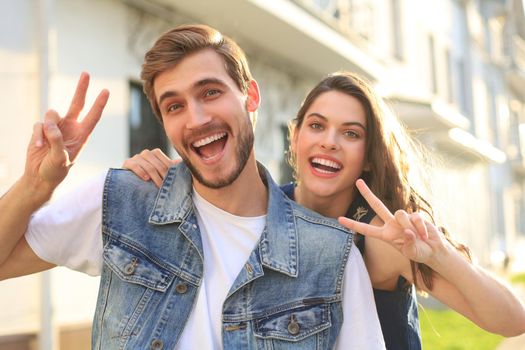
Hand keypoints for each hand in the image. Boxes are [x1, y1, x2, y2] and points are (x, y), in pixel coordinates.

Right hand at [25, 72, 108, 190]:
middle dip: (81, 88)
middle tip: (86, 73)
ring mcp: (56, 127)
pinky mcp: (42, 129)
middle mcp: (70, 128)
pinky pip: (39, 124)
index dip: (99, 104)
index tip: (106, 91)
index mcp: (82, 135)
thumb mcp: (61, 159)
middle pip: (76, 103)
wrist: (40, 176)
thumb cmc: (56, 171)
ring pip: (52, 114)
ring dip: (48, 127)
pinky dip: (38, 134)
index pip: (93, 116)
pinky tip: (38, 145)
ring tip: (46, 143)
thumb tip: (50, 125)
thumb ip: (57, 141)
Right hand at [123, 148, 179, 186]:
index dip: (170, 172)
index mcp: (155, 153)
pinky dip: (141, 172)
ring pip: (148, 166)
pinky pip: (135, 165)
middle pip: (158, 165)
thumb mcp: (160, 173)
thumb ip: (170, 167)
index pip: (165, 161)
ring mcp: (136, 157)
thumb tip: (181, 161)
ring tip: (159, 186)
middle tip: (168, 187)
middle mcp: (146, 153)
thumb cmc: (149, 178)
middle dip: (164, 176)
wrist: (130, 182)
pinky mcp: (127, 163)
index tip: (174, 182)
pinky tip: (146, 179)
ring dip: (155, 177)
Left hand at [338, 179, 443, 263]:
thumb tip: (407, 231)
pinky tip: (424, 235)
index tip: (339, 219)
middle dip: (367, 193)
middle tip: (358, 181)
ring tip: (418, 237)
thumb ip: (408, 243)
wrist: (433, 250)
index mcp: (385, 235)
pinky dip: (420, 227)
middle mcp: (391, 224)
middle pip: (377, 205)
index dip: (353, 224)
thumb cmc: (419, 253)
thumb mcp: (411, 253)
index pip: (366, 229)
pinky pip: (415, 217)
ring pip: (399, 213)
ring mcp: (402, 218)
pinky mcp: (415, 215)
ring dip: (408, 226)